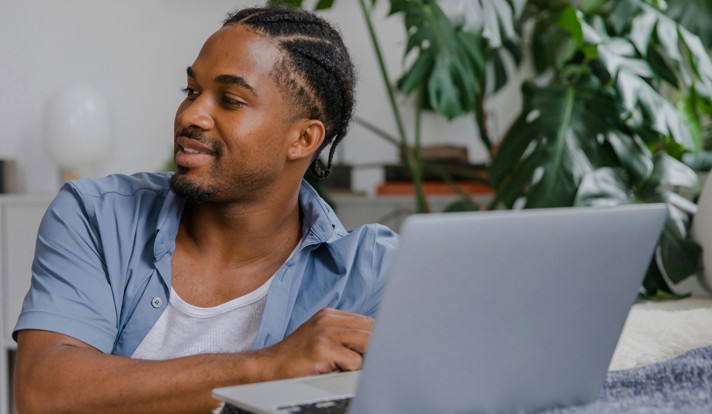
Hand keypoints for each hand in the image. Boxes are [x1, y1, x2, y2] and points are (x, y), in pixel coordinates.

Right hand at [256, 308, 373, 379]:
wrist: (267, 368)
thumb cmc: (296, 359)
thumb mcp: (321, 338)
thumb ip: (344, 336)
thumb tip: (376, 344)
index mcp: (330, 315)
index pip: (368, 321)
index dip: (377, 338)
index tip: (380, 350)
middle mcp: (328, 319)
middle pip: (371, 329)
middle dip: (374, 348)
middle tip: (366, 363)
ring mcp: (325, 331)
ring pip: (367, 343)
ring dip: (362, 359)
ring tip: (344, 367)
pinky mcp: (322, 347)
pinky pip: (354, 362)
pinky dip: (349, 371)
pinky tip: (332, 371)